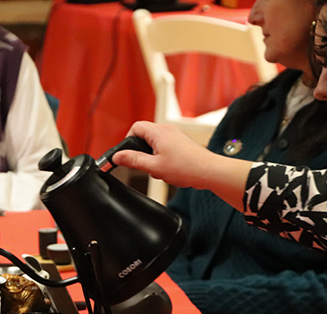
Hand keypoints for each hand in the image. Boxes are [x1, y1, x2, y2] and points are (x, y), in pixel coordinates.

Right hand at [112, 121, 251, 208]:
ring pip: (154, 142)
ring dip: (152, 156)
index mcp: (158, 132)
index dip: (127, 141)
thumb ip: (133, 160)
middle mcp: (167, 129)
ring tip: (160, 169)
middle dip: (141, 151)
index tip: (127, 155)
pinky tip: (169, 169)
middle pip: (144, 135)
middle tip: (145, 165)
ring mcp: (176, 135)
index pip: (135, 128)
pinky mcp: (181, 142)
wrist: (209, 171)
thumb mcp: (153, 167)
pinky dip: (162, 157)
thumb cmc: (186, 168)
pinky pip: (165, 146)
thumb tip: (117, 156)